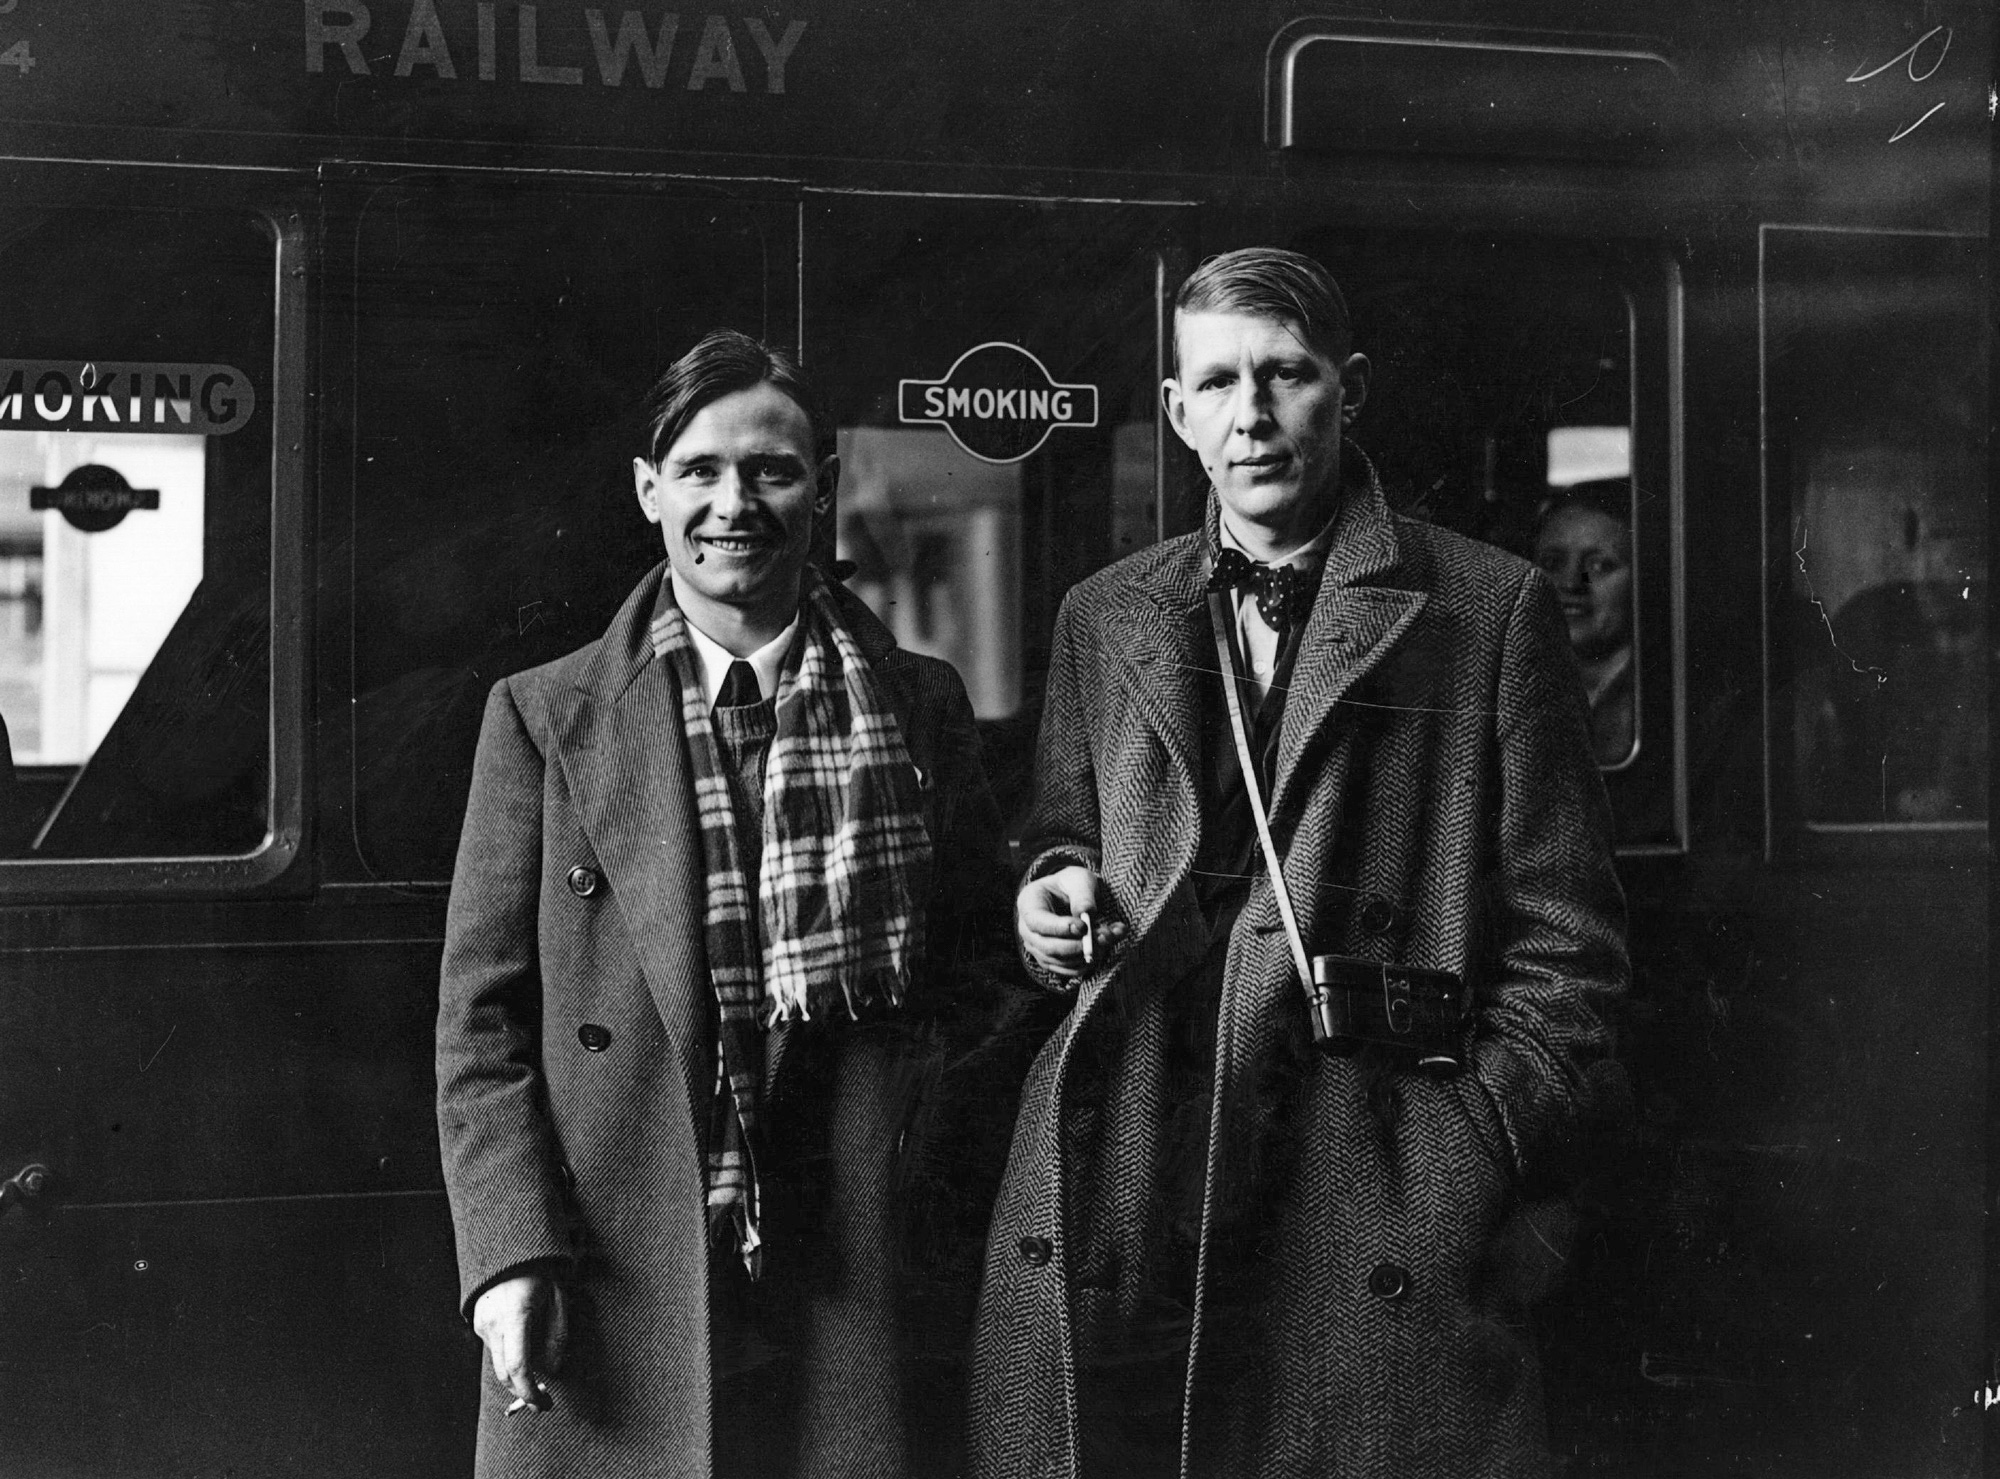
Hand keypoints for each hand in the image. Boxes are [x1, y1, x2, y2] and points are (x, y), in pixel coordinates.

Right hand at [471, 1272, 559, 1411]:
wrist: (508, 1246)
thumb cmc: (540, 1270)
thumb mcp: (558, 1298)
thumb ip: (557, 1336)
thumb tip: (552, 1370)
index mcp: (515, 1316)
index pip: (518, 1367)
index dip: (530, 1392)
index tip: (543, 1404)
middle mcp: (493, 1323)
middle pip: (504, 1374)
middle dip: (523, 1391)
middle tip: (543, 1400)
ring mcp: (481, 1323)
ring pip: (497, 1363)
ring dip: (516, 1374)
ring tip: (538, 1372)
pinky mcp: (477, 1322)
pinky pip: (493, 1349)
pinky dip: (508, 1357)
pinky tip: (524, 1347)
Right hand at [1016, 865, 1124, 977]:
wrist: (1071, 897)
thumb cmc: (1072, 885)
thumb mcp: (1079, 880)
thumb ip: (1083, 895)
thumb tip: (1087, 914)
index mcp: (1029, 904)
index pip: (1037, 922)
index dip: (1059, 928)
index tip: (1084, 927)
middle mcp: (1028, 930)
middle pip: (1048, 947)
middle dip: (1079, 945)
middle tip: (1105, 935)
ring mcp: (1038, 949)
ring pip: (1062, 962)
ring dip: (1089, 953)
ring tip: (1112, 935)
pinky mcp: (1053, 962)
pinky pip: (1071, 970)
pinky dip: (1092, 961)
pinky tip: (1108, 944)